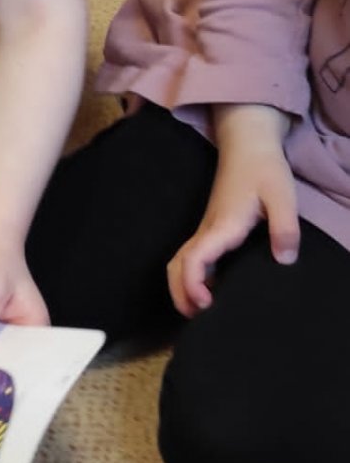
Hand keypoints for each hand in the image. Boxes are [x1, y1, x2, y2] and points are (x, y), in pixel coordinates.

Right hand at [168, 104, 297, 315]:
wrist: (248, 145)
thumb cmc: (264, 169)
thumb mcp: (283, 196)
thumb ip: (285, 228)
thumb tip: (283, 260)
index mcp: (222, 226)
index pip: (193, 259)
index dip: (192, 285)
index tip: (207, 305)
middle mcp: (208, 230)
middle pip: (176, 266)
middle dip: (179, 294)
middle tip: (198, 317)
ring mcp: (206, 229)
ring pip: (180, 262)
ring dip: (182, 287)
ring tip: (201, 309)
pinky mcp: (211, 228)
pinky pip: (192, 257)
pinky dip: (191, 277)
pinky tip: (211, 289)